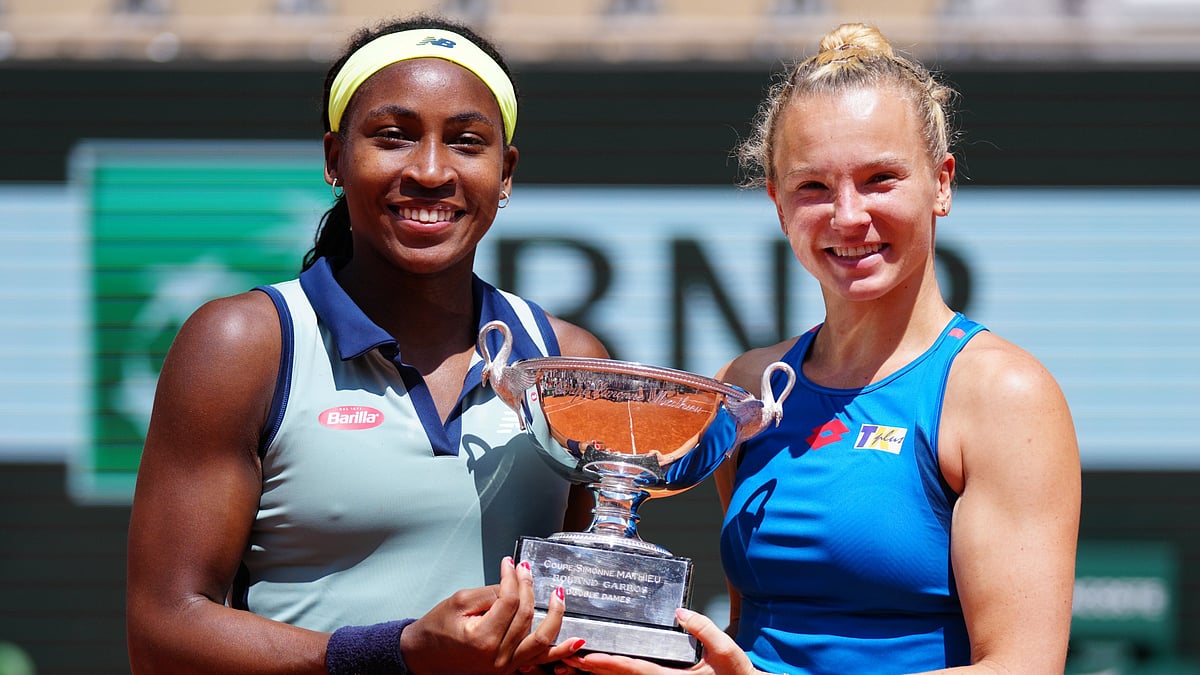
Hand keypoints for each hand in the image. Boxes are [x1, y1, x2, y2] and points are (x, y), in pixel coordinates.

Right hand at [402, 557, 586, 673]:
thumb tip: (514, 582)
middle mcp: (496, 657)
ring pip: (540, 639)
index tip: (511, 564)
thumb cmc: (436, 631)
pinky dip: (561, 652)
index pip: (508, 601)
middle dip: (527, 587)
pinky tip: (577, 641)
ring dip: (554, 615)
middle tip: (525, 570)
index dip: (512, 578)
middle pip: (525, 615)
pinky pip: (540, 660)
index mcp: (482, 639)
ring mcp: (505, 666)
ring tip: (558, 594)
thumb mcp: (459, 602)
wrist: (423, 656)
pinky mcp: (509, 669)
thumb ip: (491, 592)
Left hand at [561, 609, 762, 674]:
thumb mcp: (726, 651)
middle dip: (591, 671)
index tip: (585, 658)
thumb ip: (703, 629)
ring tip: (570, 665)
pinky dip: (613, 674)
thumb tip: (680, 612)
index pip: (634, 670)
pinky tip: (596, 669)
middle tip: (564, 660)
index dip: (608, 664)